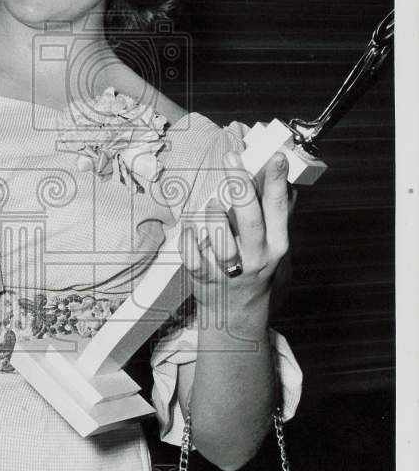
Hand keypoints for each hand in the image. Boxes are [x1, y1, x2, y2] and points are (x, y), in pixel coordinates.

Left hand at [179, 150, 290, 315]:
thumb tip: (281, 175)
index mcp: (275, 244)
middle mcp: (256, 257)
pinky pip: (192, 255)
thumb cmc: (253, 268)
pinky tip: (188, 226)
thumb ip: (274, 212)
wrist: (238, 314)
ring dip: (214, 215)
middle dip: (241, 185)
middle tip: (231, 157)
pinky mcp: (204, 278)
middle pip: (250, 219)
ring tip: (212, 202)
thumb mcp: (271, 243)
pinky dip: (188, 238)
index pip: (278, 208)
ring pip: (221, 239)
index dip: (277, 181)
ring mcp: (229, 270)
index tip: (276, 156)